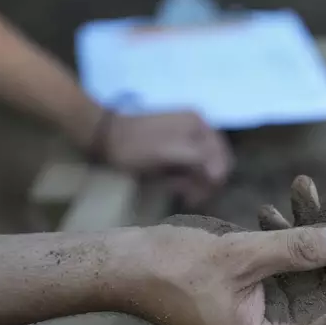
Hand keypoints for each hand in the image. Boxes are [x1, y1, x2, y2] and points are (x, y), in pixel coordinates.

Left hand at [104, 112, 232, 205]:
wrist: (103, 136)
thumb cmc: (133, 147)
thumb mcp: (167, 152)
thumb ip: (198, 159)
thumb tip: (219, 174)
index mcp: (199, 125)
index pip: (222, 160)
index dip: (212, 183)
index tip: (193, 199)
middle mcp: (201, 125)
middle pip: (218, 162)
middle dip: (206, 182)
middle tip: (187, 198)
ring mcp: (191, 131)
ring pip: (208, 163)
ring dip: (197, 180)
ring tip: (178, 191)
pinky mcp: (180, 140)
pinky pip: (195, 161)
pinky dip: (189, 174)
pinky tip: (175, 182)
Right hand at [119, 222, 325, 324]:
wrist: (119, 263)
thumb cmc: (171, 266)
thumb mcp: (243, 254)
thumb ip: (302, 247)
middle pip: (315, 275)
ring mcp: (251, 308)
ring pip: (294, 261)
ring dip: (299, 223)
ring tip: (304, 183)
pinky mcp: (239, 288)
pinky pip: (271, 259)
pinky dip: (275, 232)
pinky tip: (271, 208)